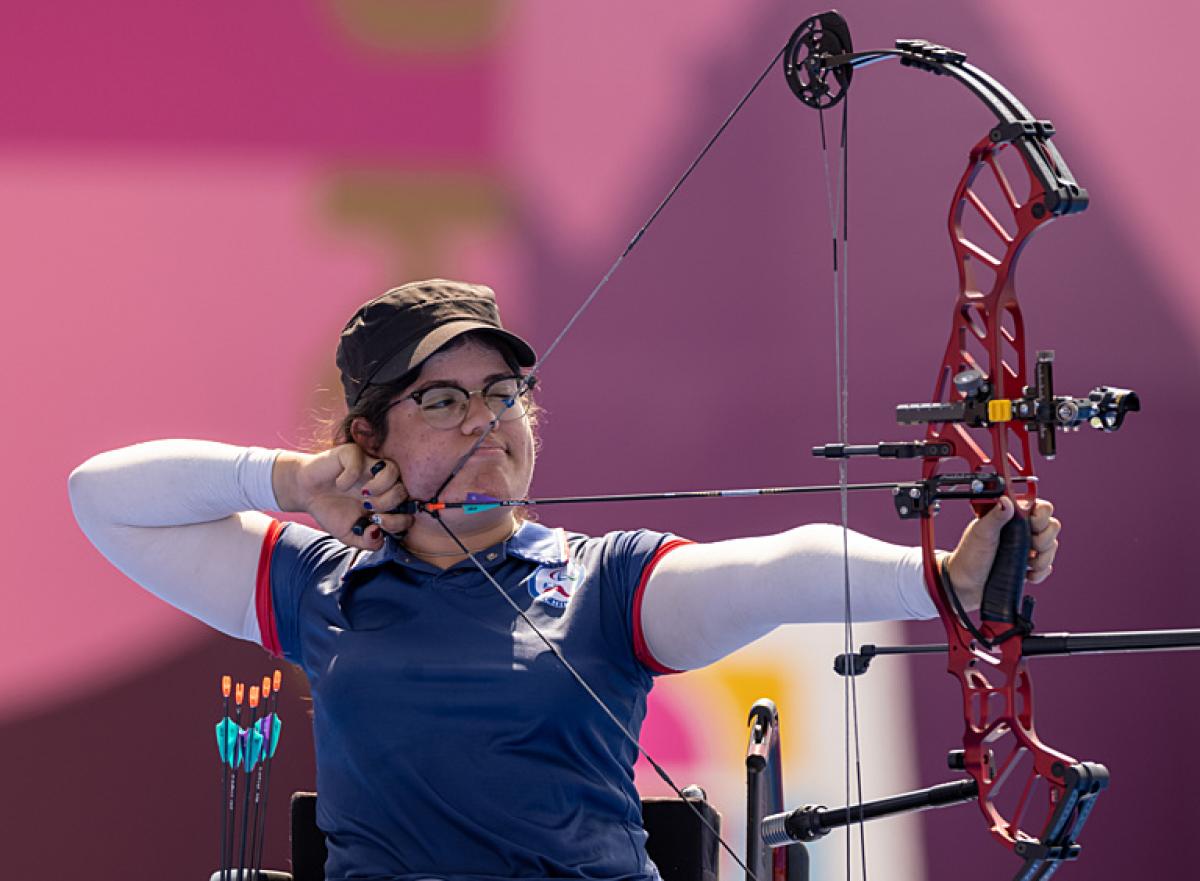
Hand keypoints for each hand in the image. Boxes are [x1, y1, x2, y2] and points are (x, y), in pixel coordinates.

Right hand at [273, 445, 413, 549]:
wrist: (306, 493)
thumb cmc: (331, 511)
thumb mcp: (349, 535)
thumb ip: (367, 542)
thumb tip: (379, 535)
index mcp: (386, 502)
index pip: (408, 511)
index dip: (398, 521)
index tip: (376, 523)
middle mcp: (382, 484)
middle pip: (403, 491)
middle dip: (388, 504)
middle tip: (368, 508)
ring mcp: (369, 466)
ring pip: (393, 471)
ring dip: (380, 488)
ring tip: (363, 495)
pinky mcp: (354, 454)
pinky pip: (361, 461)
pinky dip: (350, 476)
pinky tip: (340, 483)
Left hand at [941, 497, 1060, 610]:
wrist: (966, 584)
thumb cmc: (970, 555)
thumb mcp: (981, 532)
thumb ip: (995, 515)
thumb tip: (1005, 500)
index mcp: (1012, 517)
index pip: (1041, 507)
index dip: (1041, 515)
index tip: (1031, 524)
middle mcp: (1022, 530)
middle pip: (1052, 527)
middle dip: (1043, 539)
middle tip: (1028, 546)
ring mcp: (1027, 549)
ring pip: (1052, 547)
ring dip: (1042, 558)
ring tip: (1026, 562)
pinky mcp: (1028, 566)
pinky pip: (1046, 567)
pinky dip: (1039, 572)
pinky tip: (1027, 573)